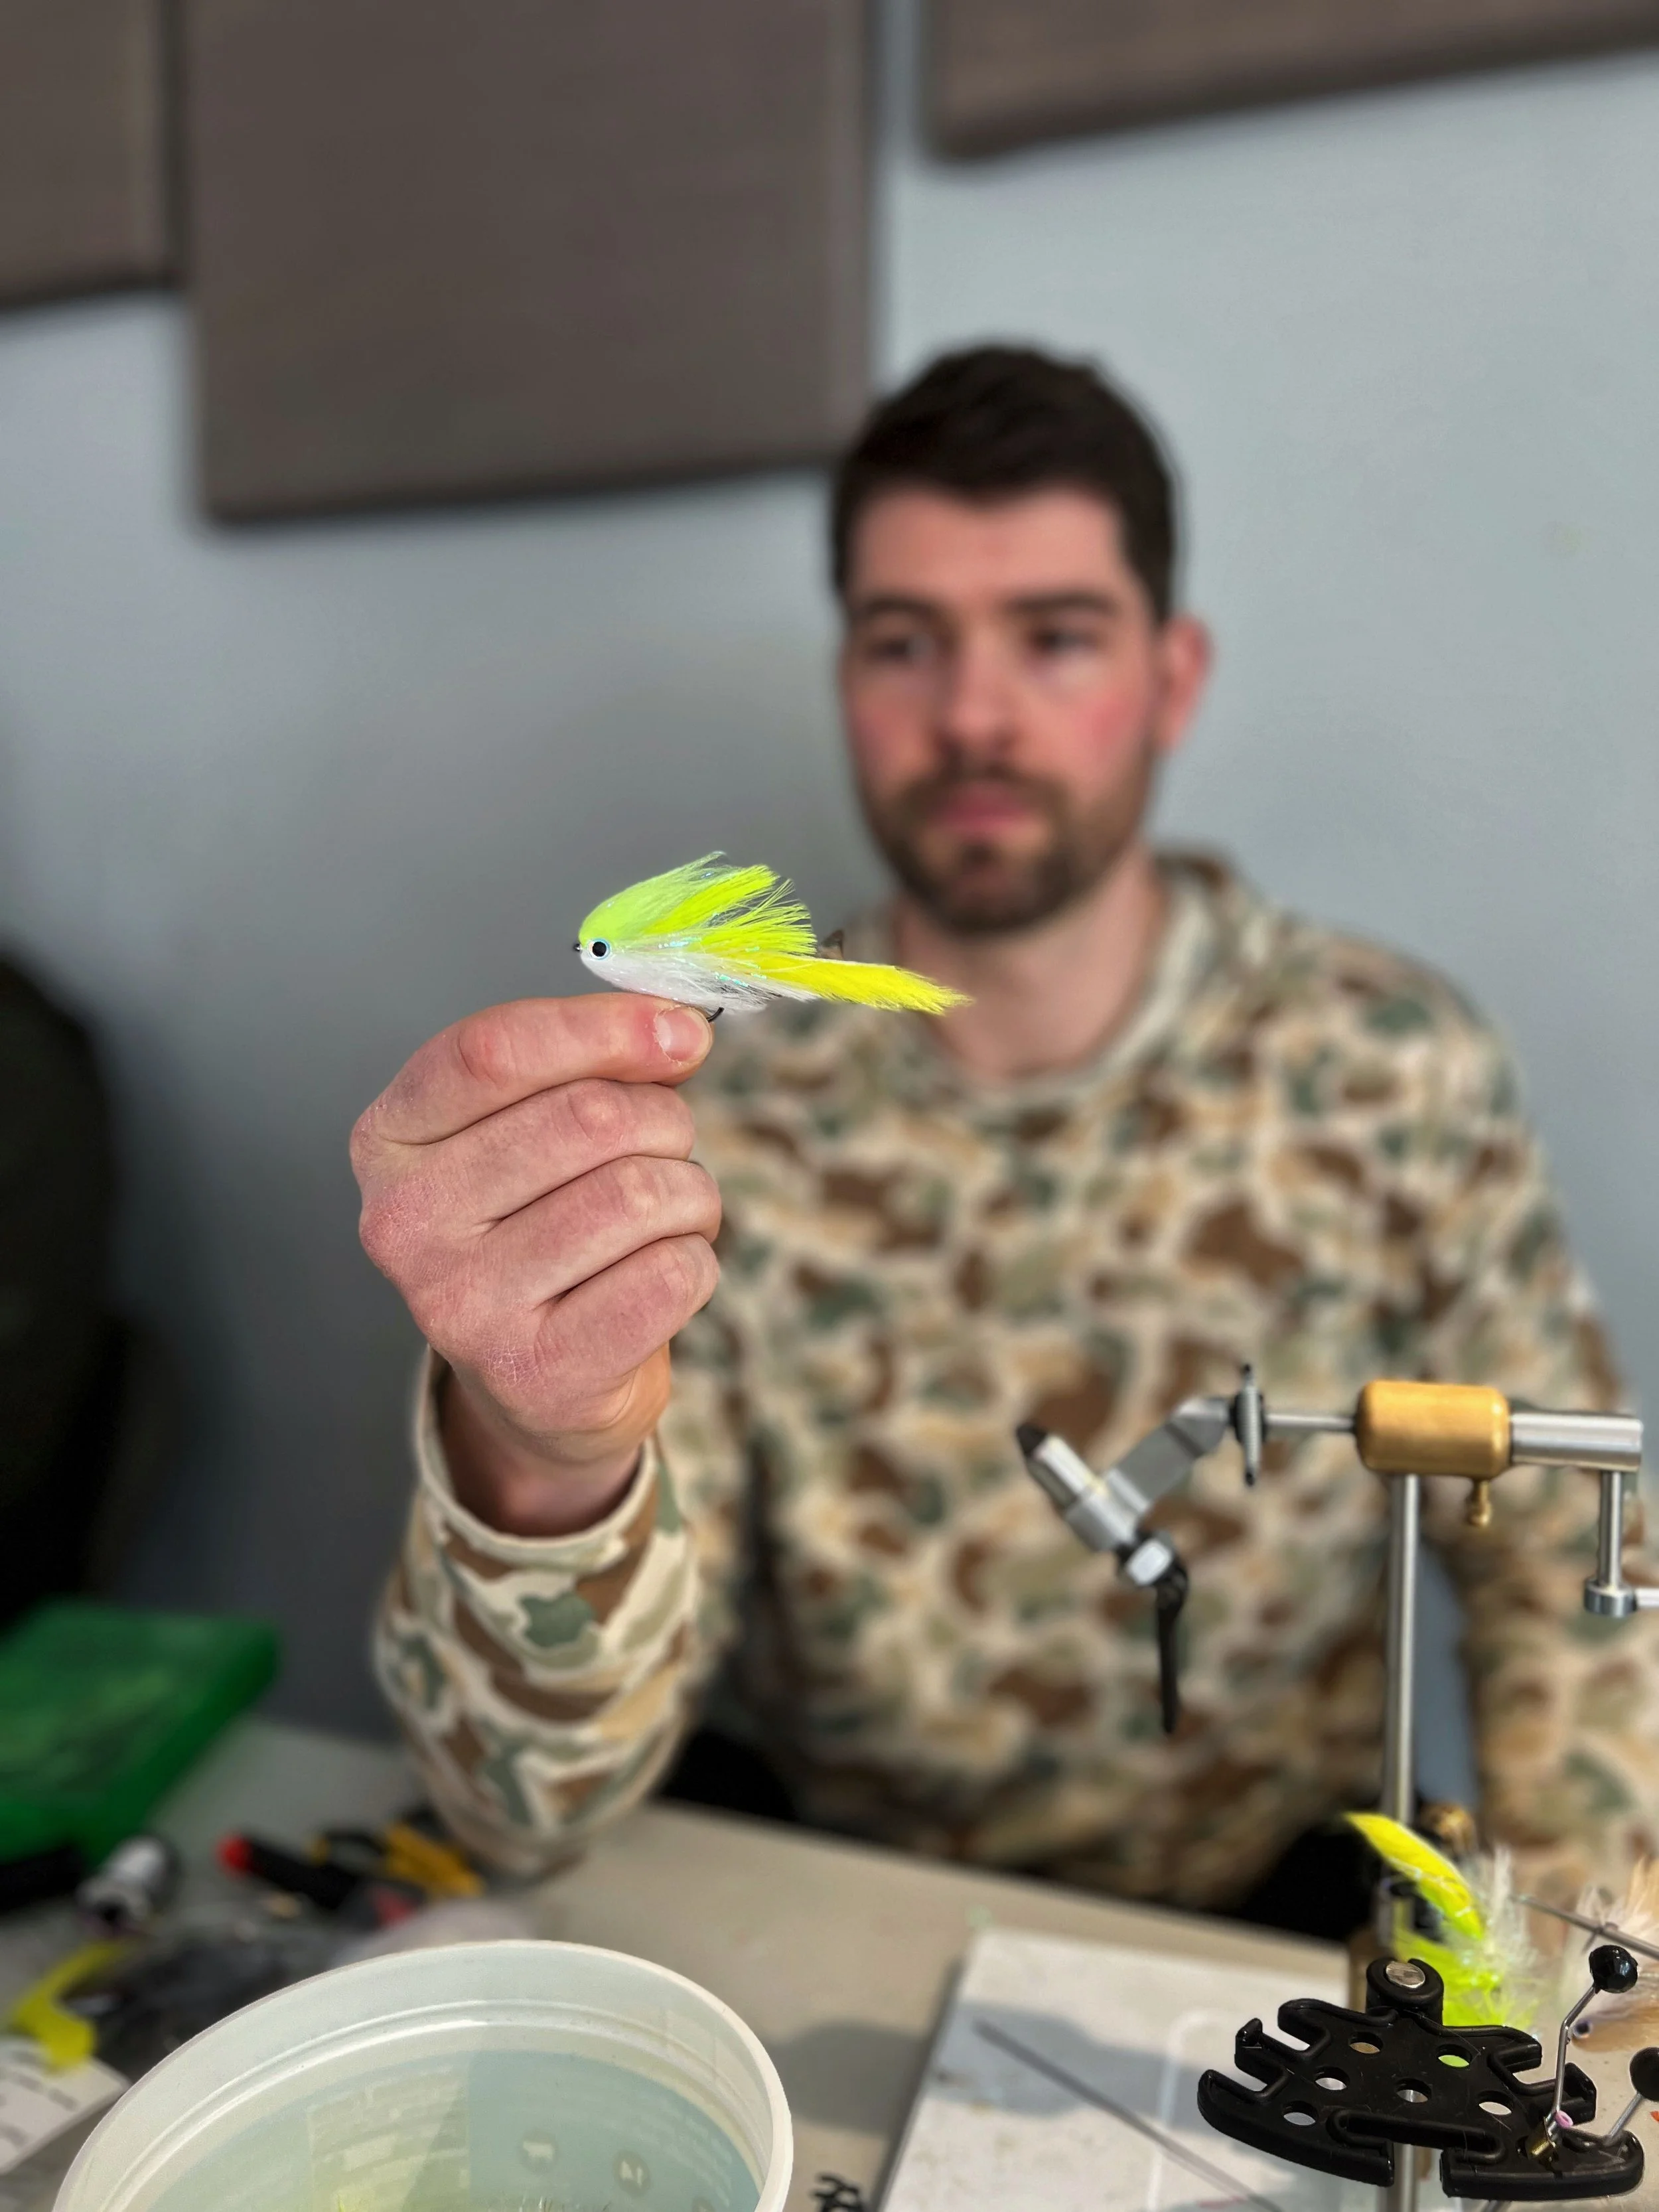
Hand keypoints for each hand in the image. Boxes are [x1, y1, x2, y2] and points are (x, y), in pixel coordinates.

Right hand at [351, 995, 718, 1534]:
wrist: (536, 1379)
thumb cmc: (540, 1226)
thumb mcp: (532, 1127)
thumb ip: (594, 1062)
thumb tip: (678, 1030)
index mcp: (389, 1139)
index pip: (492, 1051)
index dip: (602, 1028)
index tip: (681, 1031)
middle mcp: (404, 1223)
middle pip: (588, 1118)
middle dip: (662, 1122)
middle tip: (665, 1149)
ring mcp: (462, 1306)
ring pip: (639, 1194)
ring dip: (688, 1194)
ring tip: (664, 1217)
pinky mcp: (534, 1373)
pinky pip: (670, 1275)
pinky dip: (694, 1260)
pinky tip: (659, 1273)